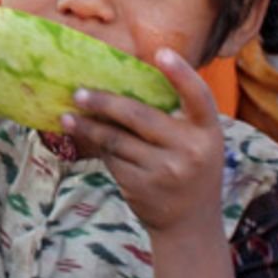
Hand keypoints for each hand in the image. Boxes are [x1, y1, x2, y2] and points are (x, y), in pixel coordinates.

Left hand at [59, 48, 224, 236]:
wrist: (190, 226)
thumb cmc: (189, 170)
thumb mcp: (196, 144)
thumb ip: (174, 118)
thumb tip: (120, 86)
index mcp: (208, 132)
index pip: (199, 97)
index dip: (181, 74)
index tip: (161, 52)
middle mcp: (191, 150)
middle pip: (138, 116)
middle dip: (104, 102)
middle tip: (78, 92)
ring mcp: (166, 170)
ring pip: (117, 139)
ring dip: (89, 126)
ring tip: (69, 116)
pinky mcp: (143, 186)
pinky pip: (112, 159)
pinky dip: (99, 148)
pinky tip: (86, 139)